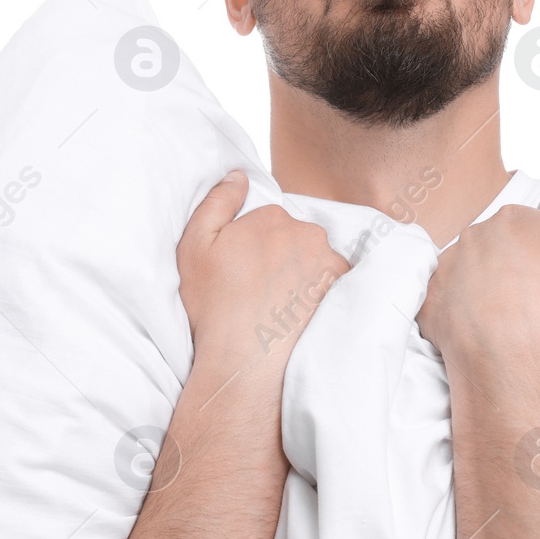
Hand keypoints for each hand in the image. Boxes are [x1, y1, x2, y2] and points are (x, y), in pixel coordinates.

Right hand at [176, 169, 349, 383]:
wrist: (247, 362)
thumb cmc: (215, 307)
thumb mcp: (194, 247)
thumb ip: (217, 202)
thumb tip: (239, 175)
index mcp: (272, 217)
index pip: (268, 221)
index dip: (253, 245)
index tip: (242, 271)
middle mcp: (308, 233)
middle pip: (296, 238)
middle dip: (282, 257)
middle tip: (261, 291)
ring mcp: (330, 262)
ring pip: (316, 260)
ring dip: (304, 275)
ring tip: (281, 307)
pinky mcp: (345, 292)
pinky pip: (334, 283)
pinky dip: (321, 294)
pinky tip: (302, 315)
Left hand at [416, 162, 539, 359]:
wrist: (512, 337)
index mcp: (509, 218)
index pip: (523, 229)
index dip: (536, 252)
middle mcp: (472, 235)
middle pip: (491, 250)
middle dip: (505, 267)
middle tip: (524, 296)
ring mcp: (447, 267)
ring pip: (463, 274)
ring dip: (476, 288)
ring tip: (499, 315)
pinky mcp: (430, 301)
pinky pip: (440, 303)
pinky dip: (452, 313)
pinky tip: (471, 327)